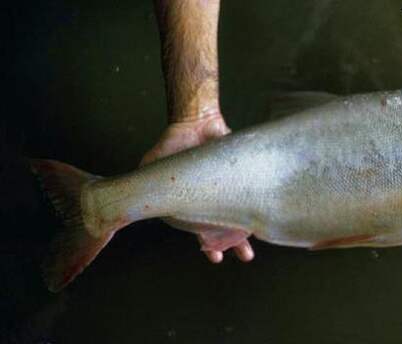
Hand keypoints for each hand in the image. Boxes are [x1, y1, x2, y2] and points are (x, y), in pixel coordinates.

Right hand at [140, 113, 254, 262]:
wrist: (196, 122)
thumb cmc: (173, 143)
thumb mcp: (153, 163)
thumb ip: (143, 180)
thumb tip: (127, 198)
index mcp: (190, 204)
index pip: (200, 230)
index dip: (207, 244)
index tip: (214, 256)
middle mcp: (211, 201)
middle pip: (224, 227)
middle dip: (232, 243)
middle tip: (243, 255)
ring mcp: (228, 190)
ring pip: (240, 215)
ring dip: (247, 231)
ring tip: (255, 246)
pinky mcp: (243, 177)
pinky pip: (252, 195)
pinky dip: (257, 205)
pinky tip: (263, 216)